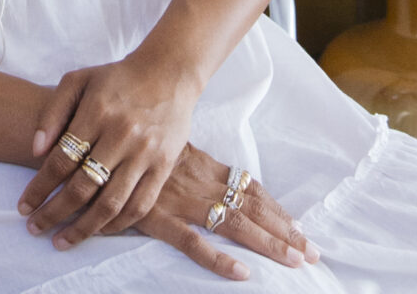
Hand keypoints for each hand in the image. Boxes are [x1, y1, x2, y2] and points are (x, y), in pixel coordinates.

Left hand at [20, 52, 197, 245]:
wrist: (168, 72)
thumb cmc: (116, 79)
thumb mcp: (79, 80)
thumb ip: (53, 111)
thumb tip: (35, 151)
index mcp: (97, 111)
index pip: (61, 160)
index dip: (39, 188)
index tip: (24, 206)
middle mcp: (121, 134)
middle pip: (82, 187)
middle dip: (53, 213)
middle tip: (35, 228)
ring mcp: (144, 153)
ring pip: (110, 204)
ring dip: (82, 229)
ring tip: (62, 240)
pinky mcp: (163, 166)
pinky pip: (139, 206)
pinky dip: (116, 225)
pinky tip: (98, 231)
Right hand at [136, 145, 318, 280]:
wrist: (103, 143)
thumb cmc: (139, 147)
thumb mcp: (172, 151)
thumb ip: (194, 165)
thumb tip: (219, 181)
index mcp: (205, 167)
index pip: (251, 188)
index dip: (277, 209)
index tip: (301, 227)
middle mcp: (201, 183)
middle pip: (253, 207)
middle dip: (285, 231)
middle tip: (313, 253)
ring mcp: (182, 200)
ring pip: (234, 222)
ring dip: (267, 242)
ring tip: (294, 261)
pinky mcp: (159, 217)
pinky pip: (192, 242)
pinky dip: (218, 259)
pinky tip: (241, 273)